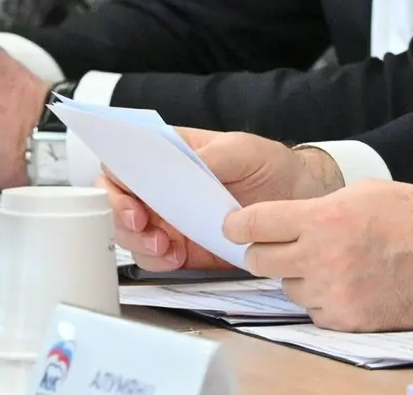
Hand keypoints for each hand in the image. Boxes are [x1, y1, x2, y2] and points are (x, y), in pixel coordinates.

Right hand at [105, 130, 342, 271]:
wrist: (297, 198)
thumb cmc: (268, 165)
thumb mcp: (242, 150)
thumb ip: (210, 157)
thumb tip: (180, 167)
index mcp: (170, 154)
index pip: (123, 162)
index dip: (115, 184)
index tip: (131, 203)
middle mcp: (163, 186)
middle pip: (117, 203)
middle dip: (123, 220)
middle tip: (145, 229)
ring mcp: (171, 218)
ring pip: (132, 234)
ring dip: (139, 244)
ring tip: (166, 248)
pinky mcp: (184, 246)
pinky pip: (157, 258)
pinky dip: (159, 262)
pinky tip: (177, 258)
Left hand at [225, 180, 412, 331]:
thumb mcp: (366, 192)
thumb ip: (320, 207)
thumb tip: (289, 218)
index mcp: (324, 219)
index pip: (256, 224)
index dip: (238, 224)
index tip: (232, 225)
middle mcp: (321, 259)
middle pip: (259, 260)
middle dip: (264, 250)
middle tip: (280, 243)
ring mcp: (333, 294)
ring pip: (286, 288)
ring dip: (298, 275)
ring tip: (331, 262)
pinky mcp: (347, 321)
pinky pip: (313, 311)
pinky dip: (322, 298)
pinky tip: (348, 283)